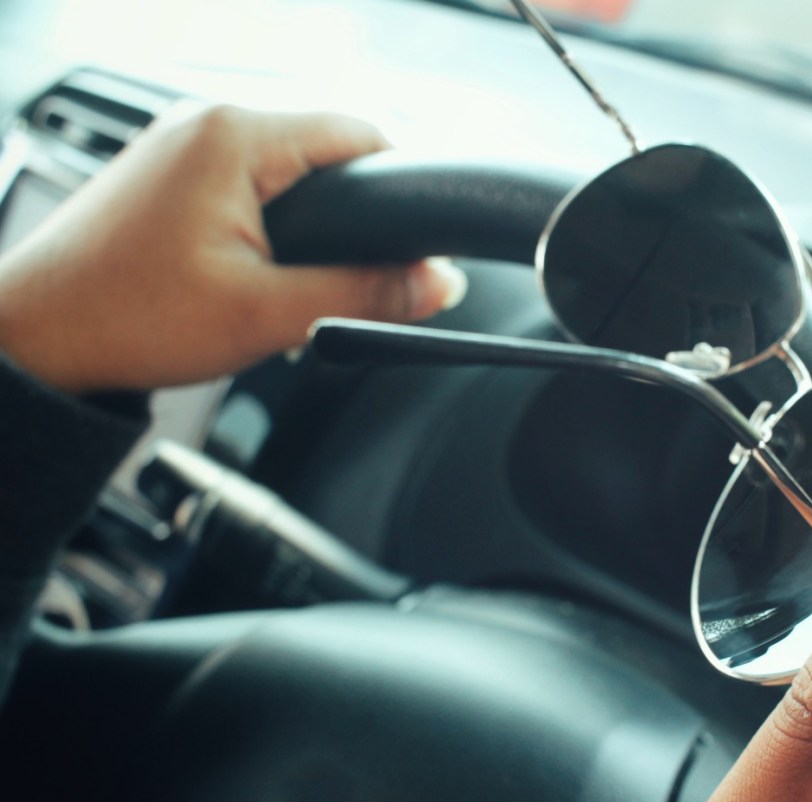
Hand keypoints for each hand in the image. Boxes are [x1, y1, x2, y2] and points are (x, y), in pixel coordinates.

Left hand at [0, 104, 465, 392]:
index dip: (400, 194)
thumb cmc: (127, 318)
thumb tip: (438, 283)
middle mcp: (207, 122)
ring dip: (311, 225)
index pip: (362, 135)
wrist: (36, 338)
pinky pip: (249, 183)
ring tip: (290, 285)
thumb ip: (364, 295)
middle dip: (353, 219)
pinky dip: (272, 225)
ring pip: (290, 171)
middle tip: (345, 283)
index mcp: (235, 135)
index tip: (416, 249)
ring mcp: (184, 142)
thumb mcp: (266, 315)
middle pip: (327, 153)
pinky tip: (255, 275)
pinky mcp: (171, 172)